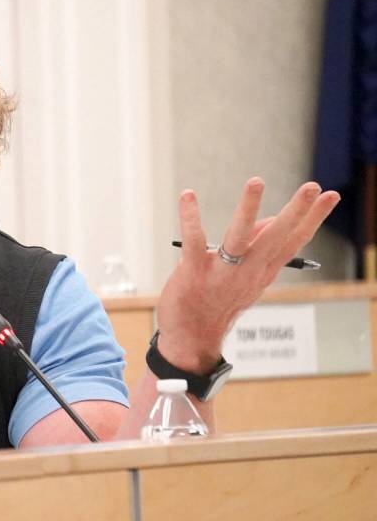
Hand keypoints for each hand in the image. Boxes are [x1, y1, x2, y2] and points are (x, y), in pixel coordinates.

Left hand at [155, 178, 339, 372]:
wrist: (193, 339)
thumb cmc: (218, 302)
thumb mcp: (248, 279)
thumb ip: (260, 250)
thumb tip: (272, 219)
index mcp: (263, 271)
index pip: (294, 241)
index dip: (313, 218)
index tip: (332, 195)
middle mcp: (248, 270)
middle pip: (277, 237)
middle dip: (297, 211)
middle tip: (314, 186)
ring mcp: (222, 271)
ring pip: (240, 236)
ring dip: (249, 208)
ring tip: (257, 181)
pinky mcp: (194, 271)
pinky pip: (194, 240)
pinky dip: (190, 216)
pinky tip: (188, 194)